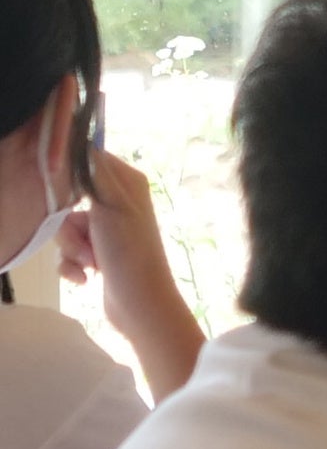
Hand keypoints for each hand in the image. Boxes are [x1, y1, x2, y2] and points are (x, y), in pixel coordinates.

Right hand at [61, 147, 204, 400]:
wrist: (139, 304)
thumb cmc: (129, 252)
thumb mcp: (111, 206)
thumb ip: (94, 173)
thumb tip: (81, 144)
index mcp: (127, 183)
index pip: (88, 161)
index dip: (71, 180)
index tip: (69, 199)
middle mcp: (117, 201)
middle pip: (68, 201)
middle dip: (70, 228)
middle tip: (88, 243)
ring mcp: (106, 230)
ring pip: (64, 229)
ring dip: (71, 250)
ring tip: (92, 264)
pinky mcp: (97, 253)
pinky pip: (67, 253)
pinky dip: (72, 267)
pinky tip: (87, 278)